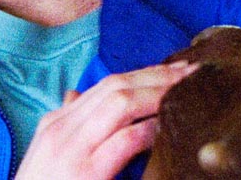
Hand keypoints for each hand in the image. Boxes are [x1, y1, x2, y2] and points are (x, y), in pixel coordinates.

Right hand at [15, 62, 196, 179]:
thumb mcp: (48, 155)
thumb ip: (68, 125)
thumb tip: (76, 96)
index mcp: (56, 123)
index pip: (105, 86)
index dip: (143, 74)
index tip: (173, 71)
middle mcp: (62, 128)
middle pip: (115, 87)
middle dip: (156, 76)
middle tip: (191, 72)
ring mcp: (71, 148)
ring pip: (120, 103)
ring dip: (158, 94)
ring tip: (186, 91)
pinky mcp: (84, 172)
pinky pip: (123, 140)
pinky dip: (148, 129)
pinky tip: (167, 127)